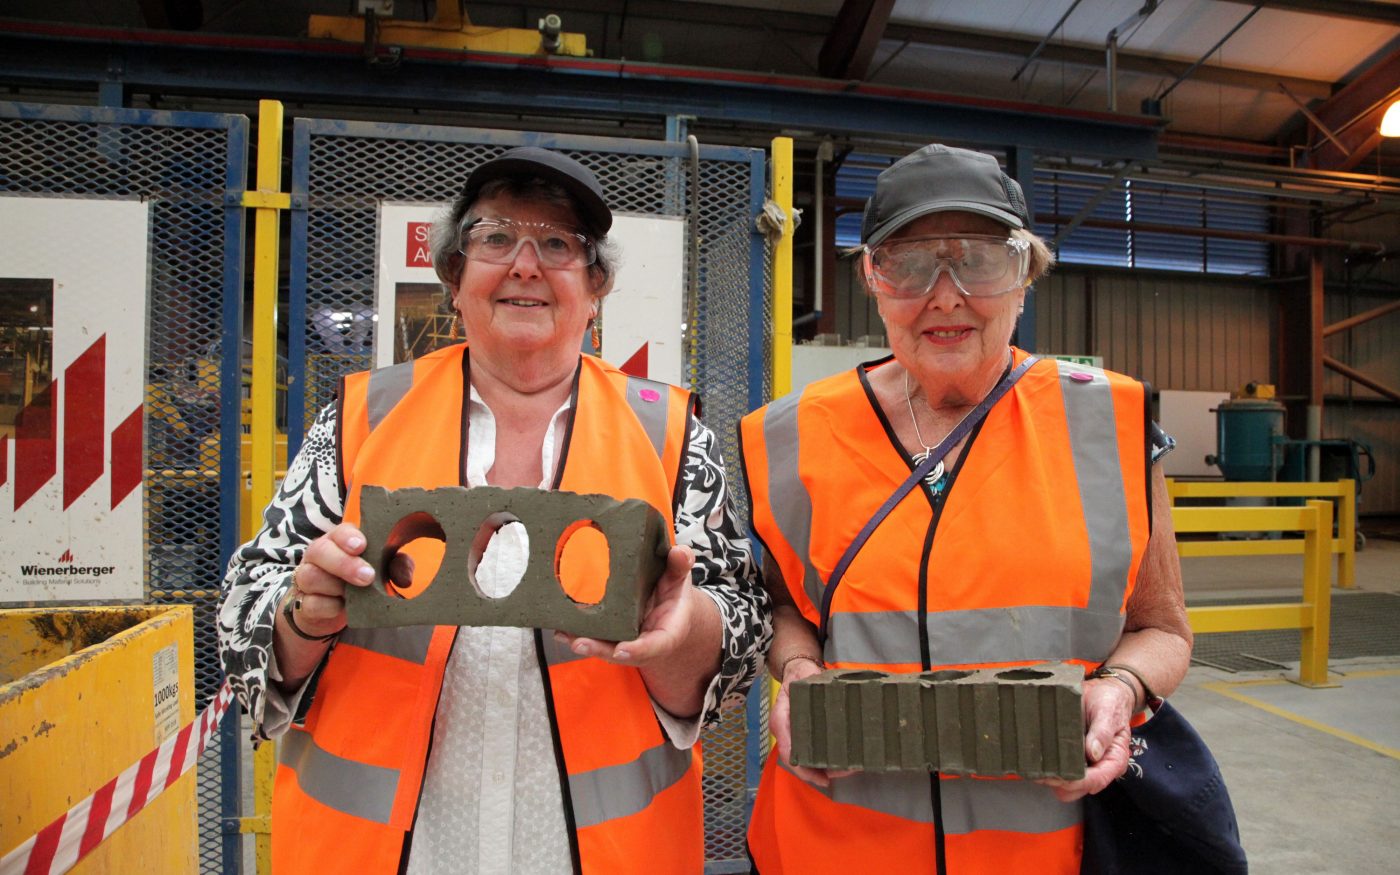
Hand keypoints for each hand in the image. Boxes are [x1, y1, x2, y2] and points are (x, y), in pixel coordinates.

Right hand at [284, 523, 411, 639]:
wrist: (330, 610)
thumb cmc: (358, 581)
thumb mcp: (380, 571)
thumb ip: (394, 568)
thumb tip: (405, 577)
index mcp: (337, 542)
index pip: (338, 531)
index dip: (347, 537)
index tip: (361, 546)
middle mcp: (318, 556)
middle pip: (319, 550)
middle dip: (344, 563)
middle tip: (367, 576)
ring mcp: (306, 579)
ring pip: (310, 576)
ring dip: (334, 585)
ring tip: (351, 593)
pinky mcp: (303, 603)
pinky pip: (311, 603)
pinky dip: (328, 607)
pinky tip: (341, 607)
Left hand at [553, 544, 697, 663]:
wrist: (668, 605)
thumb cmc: (672, 591)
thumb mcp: (679, 577)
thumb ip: (680, 566)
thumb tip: (680, 552)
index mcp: (666, 632)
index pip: (654, 646)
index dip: (638, 650)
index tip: (622, 651)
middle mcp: (643, 641)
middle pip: (621, 652)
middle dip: (600, 649)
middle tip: (580, 643)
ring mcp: (625, 640)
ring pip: (604, 646)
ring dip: (583, 642)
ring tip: (564, 635)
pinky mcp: (610, 634)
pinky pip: (594, 636)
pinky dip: (576, 634)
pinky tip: (559, 629)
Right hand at [770, 656, 853, 787]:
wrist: (800, 671)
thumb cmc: (799, 677)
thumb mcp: (800, 681)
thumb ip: (806, 693)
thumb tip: (825, 709)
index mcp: (781, 722)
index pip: (789, 753)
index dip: (804, 770)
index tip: (824, 779)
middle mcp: (787, 733)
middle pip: (801, 761)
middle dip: (821, 772)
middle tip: (844, 773)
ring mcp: (798, 734)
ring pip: (810, 758)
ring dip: (828, 767)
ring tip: (850, 768)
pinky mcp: (809, 733)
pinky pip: (816, 750)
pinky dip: (829, 758)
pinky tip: (845, 760)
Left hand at [1040, 675, 1135, 801]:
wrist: (1105, 692)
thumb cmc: (1110, 702)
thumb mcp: (1109, 713)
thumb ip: (1103, 733)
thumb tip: (1093, 753)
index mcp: (1114, 760)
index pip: (1096, 780)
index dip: (1075, 782)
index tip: (1057, 777)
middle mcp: (1100, 766)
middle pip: (1077, 789)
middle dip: (1058, 784)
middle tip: (1040, 771)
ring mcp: (1085, 764)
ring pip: (1065, 785)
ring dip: (1050, 779)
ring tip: (1035, 765)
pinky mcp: (1072, 758)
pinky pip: (1060, 771)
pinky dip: (1048, 769)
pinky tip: (1037, 760)